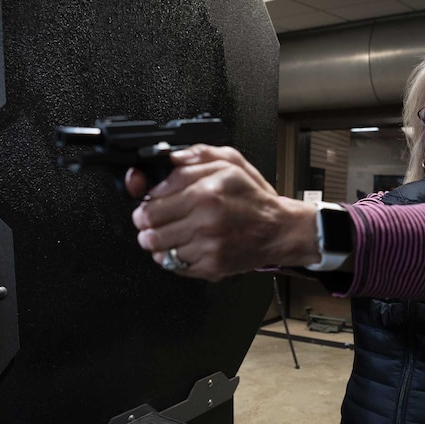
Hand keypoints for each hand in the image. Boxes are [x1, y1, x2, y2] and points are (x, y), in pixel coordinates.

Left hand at [127, 144, 318, 281]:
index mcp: (205, 193)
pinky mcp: (211, 266)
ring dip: (158, 242)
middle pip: (149, 227)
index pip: (152, 201)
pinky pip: (175, 266)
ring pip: (159, 249)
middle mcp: (204, 221)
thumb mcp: (232, 163)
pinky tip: (185, 246)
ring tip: (169, 234)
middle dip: (146, 223)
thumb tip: (171, 159)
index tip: (148, 203)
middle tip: (152, 220)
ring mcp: (207, 247)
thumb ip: (198, 155)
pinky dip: (174, 258)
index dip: (145, 202)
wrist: (279, 230)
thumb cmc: (255, 198)